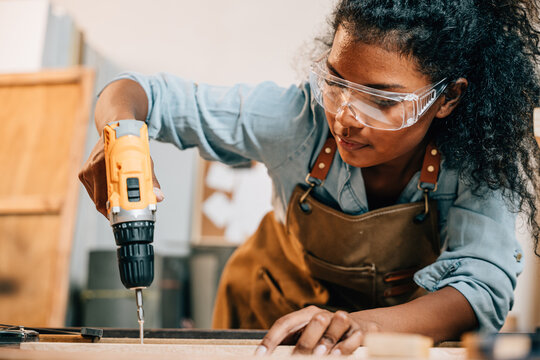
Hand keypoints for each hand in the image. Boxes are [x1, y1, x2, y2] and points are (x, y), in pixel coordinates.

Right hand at [78, 137, 163, 216]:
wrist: (115, 130)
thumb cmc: (130, 146)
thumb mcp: (145, 162)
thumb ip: (152, 182)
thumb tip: (159, 197)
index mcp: (106, 164)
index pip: (109, 194)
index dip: (117, 208)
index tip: (125, 215)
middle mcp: (93, 168)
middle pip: (101, 201)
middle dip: (114, 210)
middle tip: (126, 214)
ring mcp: (86, 171)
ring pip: (96, 199)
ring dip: (108, 204)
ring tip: (121, 205)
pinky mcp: (83, 174)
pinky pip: (93, 193)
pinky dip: (103, 197)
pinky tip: (112, 195)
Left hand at [257, 306, 380, 355]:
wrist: (356, 330)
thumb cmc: (321, 338)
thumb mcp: (304, 337)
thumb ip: (290, 344)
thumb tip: (267, 356)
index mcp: (304, 314)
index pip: (285, 322)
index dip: (272, 339)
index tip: (261, 355)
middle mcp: (323, 314)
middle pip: (314, 320)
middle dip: (306, 341)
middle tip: (297, 357)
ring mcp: (342, 321)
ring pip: (337, 322)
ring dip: (327, 340)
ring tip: (320, 355)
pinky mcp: (359, 331)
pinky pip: (354, 337)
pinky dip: (346, 347)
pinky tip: (337, 356)